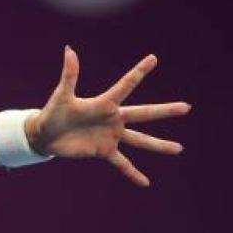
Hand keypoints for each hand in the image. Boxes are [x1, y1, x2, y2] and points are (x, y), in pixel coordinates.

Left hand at [28, 46, 190, 186]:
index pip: (125, 85)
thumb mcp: (62, 95)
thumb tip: (69, 50)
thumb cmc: (53, 112)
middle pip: (144, 114)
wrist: (45, 135)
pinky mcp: (103, 151)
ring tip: (179, 149)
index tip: (153, 58)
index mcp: (105, 103)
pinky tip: (145, 183)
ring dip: (159, 145)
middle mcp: (113, 119)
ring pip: (140, 140)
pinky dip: (133, 173)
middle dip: (165, 111)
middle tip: (187, 107)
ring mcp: (111, 136)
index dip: (139, 72)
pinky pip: (122, 163)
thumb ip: (69, 74)